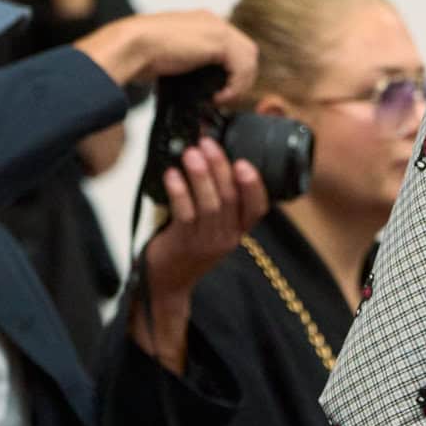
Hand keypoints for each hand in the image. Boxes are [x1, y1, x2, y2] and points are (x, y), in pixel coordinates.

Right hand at [76, 10, 257, 103]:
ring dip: (239, 84)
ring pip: (249, 59)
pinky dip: (235, 86)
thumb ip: (191, 66)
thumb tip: (202, 89)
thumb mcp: (173, 59)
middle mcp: (212, 21)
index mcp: (201, 23)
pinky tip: (217, 97)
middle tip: (224, 99)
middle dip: (240, 79)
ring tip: (221, 99)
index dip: (232, 73)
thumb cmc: (142, 56)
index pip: (233, 49)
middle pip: (246, 52)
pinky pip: (243, 67)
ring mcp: (216, 28)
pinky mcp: (219, 39)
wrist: (131, 46)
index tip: (220, 93)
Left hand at [133, 140, 268, 372]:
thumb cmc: (188, 245)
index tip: (244, 163)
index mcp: (239, 230)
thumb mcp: (212, 226)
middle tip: (208, 145)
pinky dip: (179, 192)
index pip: (258, 209)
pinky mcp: (184, 242)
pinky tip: (172, 175)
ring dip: (200, 176)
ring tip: (191, 153)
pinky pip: (184, 214)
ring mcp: (206, 241)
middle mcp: (227, 237)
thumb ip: (218, 199)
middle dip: (220, 168)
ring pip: (210, 205)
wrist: (168, 280)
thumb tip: (209, 156)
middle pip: (231, 199)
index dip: (254, 186)